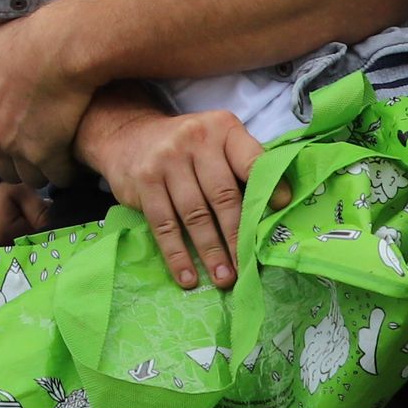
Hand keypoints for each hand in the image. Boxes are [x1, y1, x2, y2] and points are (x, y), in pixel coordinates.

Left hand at [0, 0, 95, 187]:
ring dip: (43, 171)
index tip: (18, 142)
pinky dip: (67, 171)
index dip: (0, 148)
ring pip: (30, 177)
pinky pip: (58, 176)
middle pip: (3, 169)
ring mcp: (17, 149)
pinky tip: (77, 160)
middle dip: (19, 165)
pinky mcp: (47, 155)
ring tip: (60, 158)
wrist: (58, 47)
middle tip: (40, 153)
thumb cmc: (22, 40)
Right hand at [83, 102, 272, 290]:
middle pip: (223, 196)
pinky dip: (177, 254)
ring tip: (224, 278)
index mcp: (222, 129)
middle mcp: (195, 140)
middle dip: (237, 237)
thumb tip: (276, 208)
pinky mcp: (144, 181)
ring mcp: (166, 160)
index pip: (250, 160)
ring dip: (211, 252)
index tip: (280, 213)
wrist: (127, 135)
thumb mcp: (216, 142)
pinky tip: (188, 276)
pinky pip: (164, 224)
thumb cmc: (186, 148)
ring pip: (195, 214)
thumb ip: (243, 167)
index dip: (267, 189)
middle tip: (248, 267)